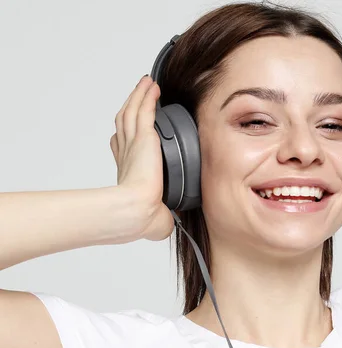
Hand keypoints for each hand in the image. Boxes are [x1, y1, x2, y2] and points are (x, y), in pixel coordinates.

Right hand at [110, 75, 174, 240]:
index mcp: (128, 171)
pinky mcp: (143, 137)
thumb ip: (164, 215)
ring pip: (132, 112)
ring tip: (146, 85)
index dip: (124, 138)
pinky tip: (152, 86)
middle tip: (137, 97)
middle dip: (131, 108)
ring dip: (138, 96)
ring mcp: (133, 143)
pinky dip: (147, 96)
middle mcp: (127, 154)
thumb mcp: (156, 216)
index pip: (123, 148)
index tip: (127, 133)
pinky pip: (144, 109)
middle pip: (125, 123)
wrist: (138, 211)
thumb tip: (171, 221)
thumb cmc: (142, 218)